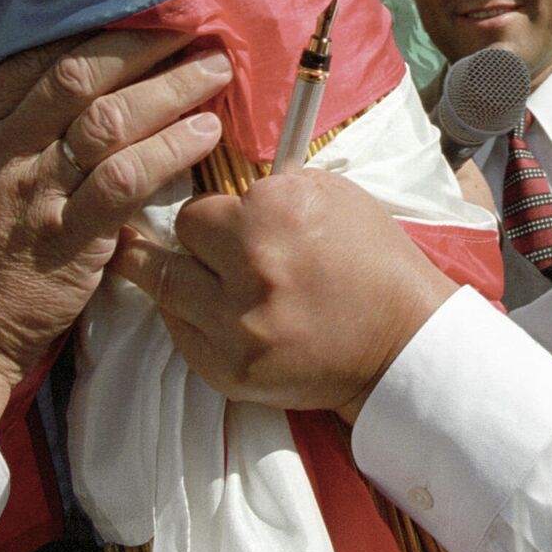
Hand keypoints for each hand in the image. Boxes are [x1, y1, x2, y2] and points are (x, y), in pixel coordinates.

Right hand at [0, 29, 228, 428]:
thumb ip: (9, 127)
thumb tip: (60, 77)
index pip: (37, 58)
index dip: (96, 30)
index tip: (144, 11)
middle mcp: (4, 152)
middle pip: (78, 77)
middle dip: (141, 45)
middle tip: (192, 27)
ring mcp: (35, 194)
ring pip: (109, 121)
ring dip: (170, 89)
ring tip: (214, 70)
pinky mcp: (68, 240)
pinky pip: (126, 181)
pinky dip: (170, 150)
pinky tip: (205, 133)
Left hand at [112, 168, 457, 424]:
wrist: (402, 344)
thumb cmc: (374, 266)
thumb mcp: (335, 197)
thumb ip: (275, 189)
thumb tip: (229, 182)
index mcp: (277, 213)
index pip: (205, 201)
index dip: (215, 208)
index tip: (225, 215)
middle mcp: (251, 266)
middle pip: (180, 236)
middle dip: (194, 237)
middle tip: (204, 243)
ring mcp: (236, 324)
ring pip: (163, 284)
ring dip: (168, 271)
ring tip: (148, 261)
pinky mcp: (229, 369)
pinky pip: (180, 332)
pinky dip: (186, 316)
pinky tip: (201, 306)